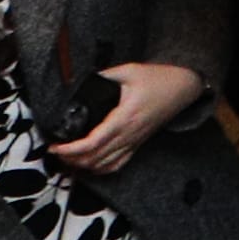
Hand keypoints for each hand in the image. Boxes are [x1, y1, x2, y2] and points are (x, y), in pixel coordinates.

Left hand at [54, 61, 207, 173]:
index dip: (71, 149)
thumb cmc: (159, 79)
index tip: (55, 146)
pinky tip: (89, 165)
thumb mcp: (129, 70)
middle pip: (95, 158)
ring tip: (67, 158)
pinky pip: (117, 165)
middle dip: (71, 159)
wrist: (183, 88)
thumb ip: (104, 76)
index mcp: (124, 118)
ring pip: (104, 165)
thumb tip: (82, 81)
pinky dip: (100, 169)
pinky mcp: (137, 144)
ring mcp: (134, 142)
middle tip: (56, 150)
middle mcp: (129, 135)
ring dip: (83, 165)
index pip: (93, 142)